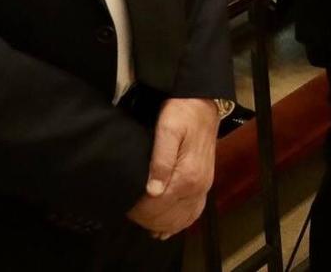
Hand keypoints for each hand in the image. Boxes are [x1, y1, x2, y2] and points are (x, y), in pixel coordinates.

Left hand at [126, 98, 220, 239]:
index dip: (140, 212)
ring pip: (182, 218)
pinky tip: (166, 229)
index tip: (125, 208)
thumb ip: (161, 161)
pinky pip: (194, 212)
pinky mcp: (204, 183)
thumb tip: (153, 191)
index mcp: (187, 176)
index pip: (159, 206)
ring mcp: (203, 186)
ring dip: (162, 224)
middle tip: (129, 213)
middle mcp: (198, 186)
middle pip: (169, 216)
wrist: (201, 101)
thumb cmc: (181, 113)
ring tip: (143, 223)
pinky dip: (180, 223)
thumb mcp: (167, 130)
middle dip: (148, 219)